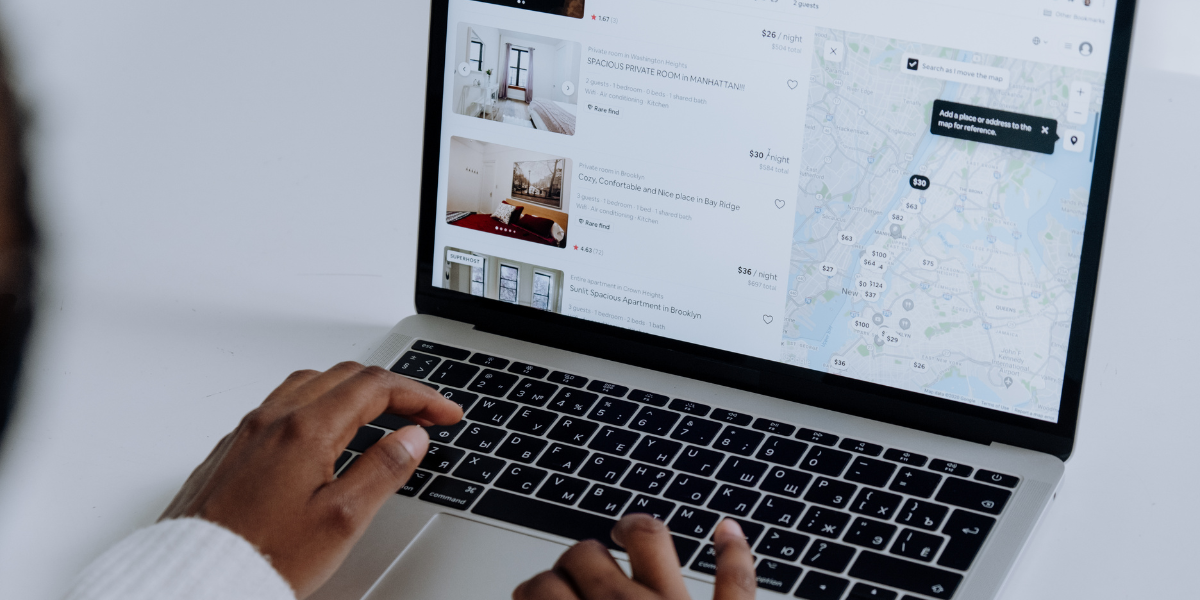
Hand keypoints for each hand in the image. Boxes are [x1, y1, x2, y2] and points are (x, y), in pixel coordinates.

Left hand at [160, 362, 462, 597]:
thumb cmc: (263, 556)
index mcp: (305, 429)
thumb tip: (412, 438)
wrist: (195, 578)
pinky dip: (319, 403)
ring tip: (381, 413)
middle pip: (345, 376)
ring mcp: (248, 431)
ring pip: (311, 384)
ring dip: (354, 389)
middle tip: (423, 413)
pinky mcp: (232, 449)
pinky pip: (282, 404)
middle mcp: (273, 420)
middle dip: (392, 388)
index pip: (376, 388)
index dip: (420, 396)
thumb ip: (383, 470)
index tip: (444, 414)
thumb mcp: (342, 520)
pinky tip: (325, 431)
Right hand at [514, 514, 755, 599]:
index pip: (540, 588)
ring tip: (626, 531)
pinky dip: (734, 551)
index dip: (532, 589)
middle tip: (571, 579)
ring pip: (649, 540)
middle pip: (585, 556)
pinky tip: (728, 531)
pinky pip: (736, 578)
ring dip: (634, 529)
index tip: (533, 597)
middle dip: (572, 562)